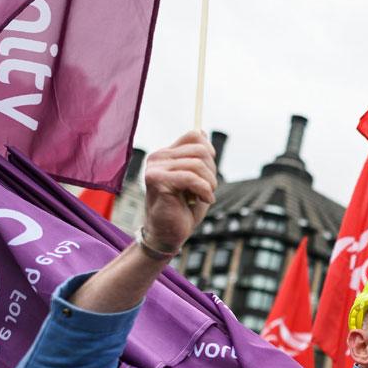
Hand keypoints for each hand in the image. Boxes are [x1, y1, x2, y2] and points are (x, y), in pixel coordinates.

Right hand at [142, 130, 216, 250]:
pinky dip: (204, 190)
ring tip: (204, 196)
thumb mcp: (197, 179)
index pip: (194, 136)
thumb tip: (202, 131)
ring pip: (198, 164)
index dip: (209, 152)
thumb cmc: (183, 209)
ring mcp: (155, 168)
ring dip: (209, 183)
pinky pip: (191, 177)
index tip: (208, 173)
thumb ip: (198, 157)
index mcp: (166, 154)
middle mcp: (158, 157)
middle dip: (212, 172)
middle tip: (207, 190)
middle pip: (200, 150)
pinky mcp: (157, 180)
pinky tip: (205, 200)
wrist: (169, 235)